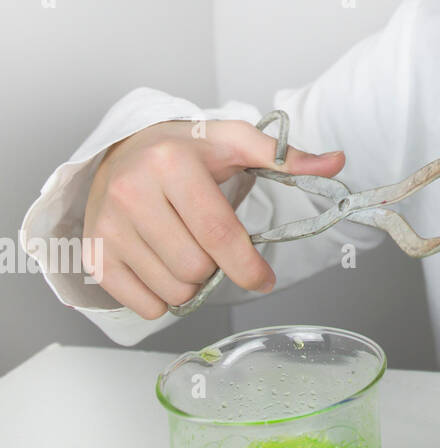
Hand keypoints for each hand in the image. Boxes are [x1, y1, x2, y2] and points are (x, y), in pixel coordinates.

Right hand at [83, 118, 344, 318]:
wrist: (123, 153)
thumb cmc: (187, 150)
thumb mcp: (236, 142)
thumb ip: (286, 156)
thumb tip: (336, 163)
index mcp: (171, 164)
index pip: (218, 232)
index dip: (248, 265)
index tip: (265, 280)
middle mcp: (131, 193)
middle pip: (196, 268)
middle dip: (218, 267)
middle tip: (215, 246)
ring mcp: (107, 226)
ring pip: (172, 290)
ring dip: (193, 284)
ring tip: (190, 250)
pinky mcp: (94, 253)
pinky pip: (142, 305)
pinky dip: (164, 298)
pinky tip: (166, 266)